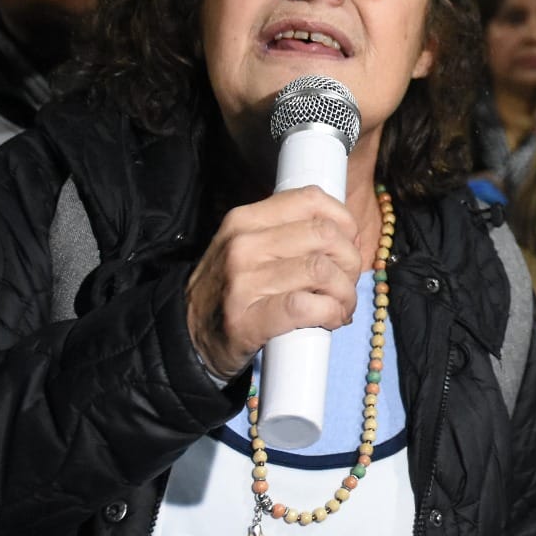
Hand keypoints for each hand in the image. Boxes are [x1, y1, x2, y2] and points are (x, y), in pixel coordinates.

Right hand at [185, 186, 361, 379]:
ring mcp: (243, 282)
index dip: (344, 221)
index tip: (349, 244)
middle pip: (324, 235)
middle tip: (347, 282)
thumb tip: (347, 237)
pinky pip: (306, 307)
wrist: (185, 336)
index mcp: (245, 219)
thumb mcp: (248, 247)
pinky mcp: (248, 320)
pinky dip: (331, 313)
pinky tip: (332, 319)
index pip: (311, 199)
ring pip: (321, 271)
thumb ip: (287, 233)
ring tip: (342, 305)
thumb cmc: (231, 290)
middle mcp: (243, 244)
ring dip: (345, 292)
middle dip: (350, 260)